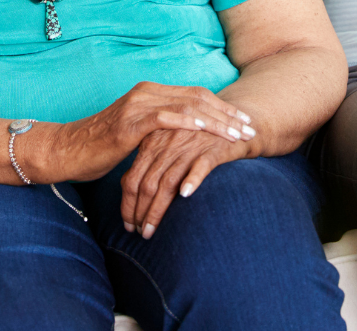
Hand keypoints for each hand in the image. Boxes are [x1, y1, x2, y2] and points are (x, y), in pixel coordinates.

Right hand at [46, 82, 254, 184]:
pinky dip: (190, 124)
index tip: (244, 120)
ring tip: (237, 135)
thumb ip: (159, 129)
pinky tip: (207, 131)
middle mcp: (147, 92)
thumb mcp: (136, 135)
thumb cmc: (101, 147)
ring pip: (187, 106)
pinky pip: (166, 119)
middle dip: (227, 113)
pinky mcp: (130, 123)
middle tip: (250, 127)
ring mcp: (138, 105)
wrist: (67, 151)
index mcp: (151, 92)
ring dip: (217, 121)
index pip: (195, 95)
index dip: (222, 106)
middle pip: (197, 97)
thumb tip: (186, 139)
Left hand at [120, 126, 248, 238]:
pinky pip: (200, 166)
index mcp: (152, 141)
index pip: (132, 178)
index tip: (128, 225)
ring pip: (167, 182)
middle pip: (146, 183)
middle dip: (139, 213)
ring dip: (156, 211)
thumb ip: (148, 161)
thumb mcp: (167, 144)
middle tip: (138, 234)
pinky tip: (185, 196)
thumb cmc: (193, 137)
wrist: (230, 122)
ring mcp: (189, 146)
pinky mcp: (212, 150)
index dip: (127, 204)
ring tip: (150, 231)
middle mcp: (167, 143)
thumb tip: (127, 187)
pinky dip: (192, 180)